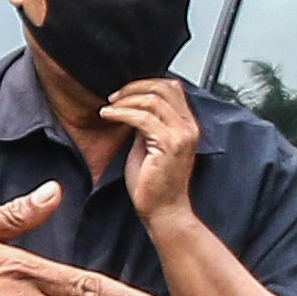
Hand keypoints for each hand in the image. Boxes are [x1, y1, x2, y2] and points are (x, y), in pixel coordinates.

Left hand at [105, 78, 202, 227]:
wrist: (164, 212)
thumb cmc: (154, 185)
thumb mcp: (150, 145)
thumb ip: (147, 124)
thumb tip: (132, 106)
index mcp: (187, 125)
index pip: (172, 87)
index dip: (146, 83)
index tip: (124, 91)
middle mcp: (189, 127)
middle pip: (164, 87)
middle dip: (134, 87)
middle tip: (113, 95)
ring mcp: (181, 135)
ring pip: (152, 100)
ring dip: (125, 100)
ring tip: (108, 107)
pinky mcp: (168, 145)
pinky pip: (141, 118)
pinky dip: (120, 113)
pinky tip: (107, 116)